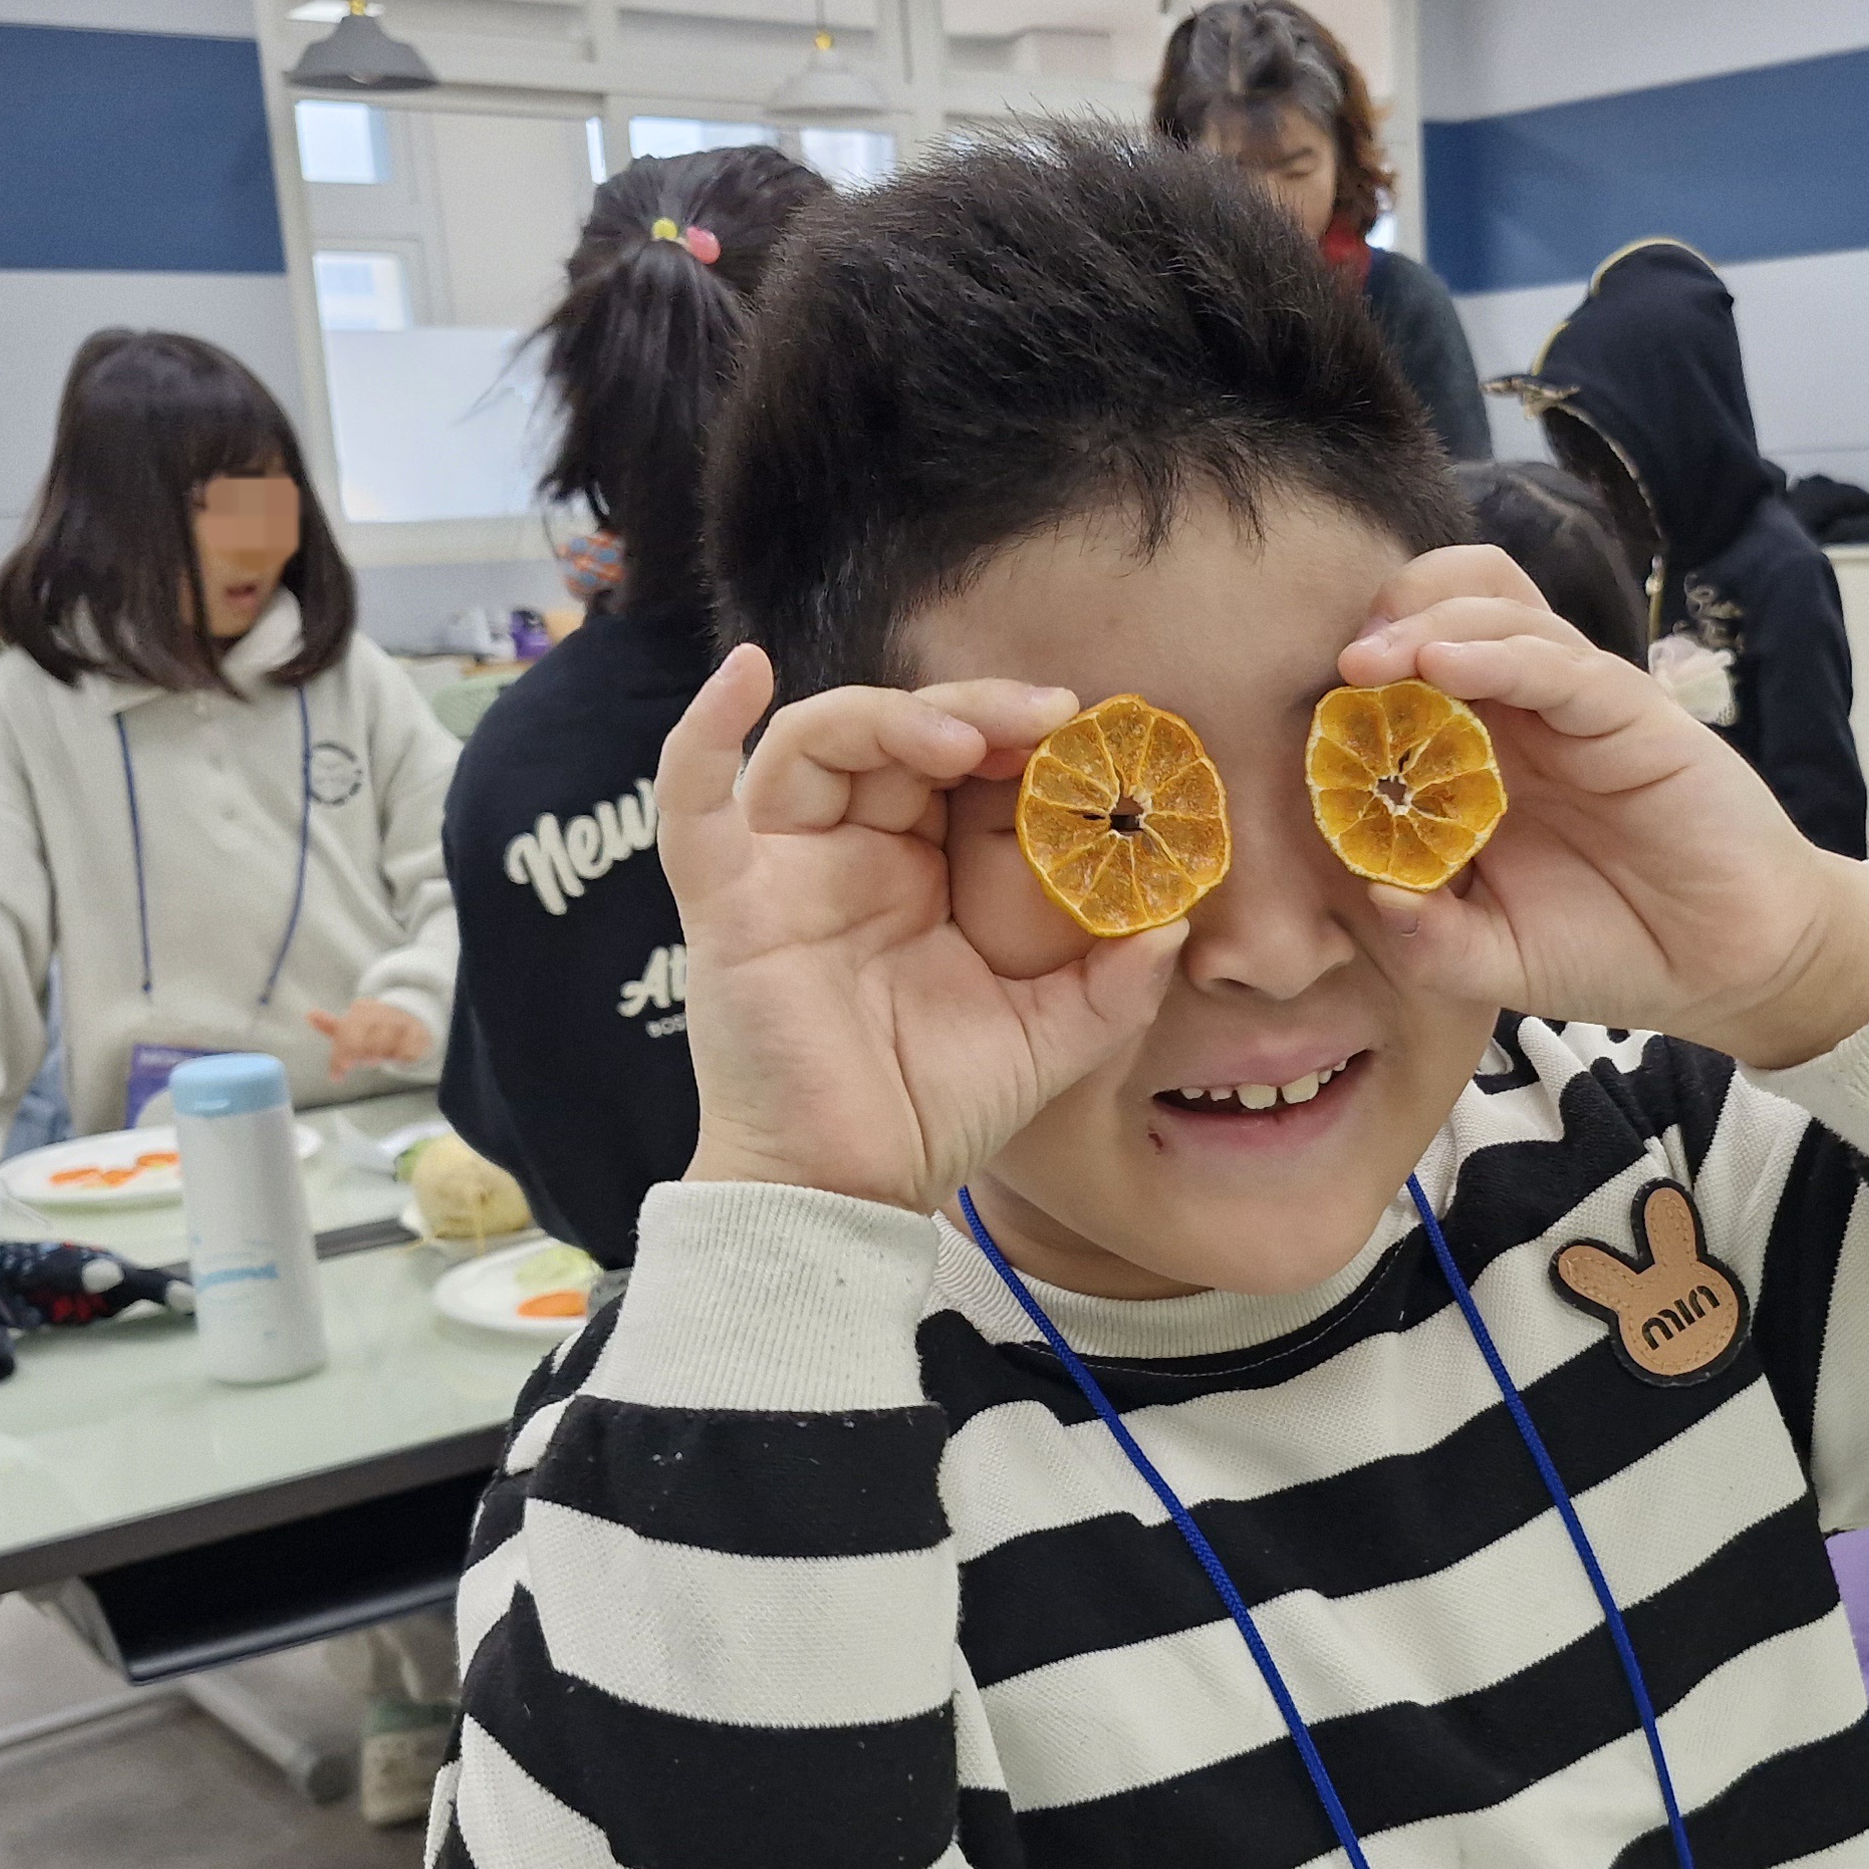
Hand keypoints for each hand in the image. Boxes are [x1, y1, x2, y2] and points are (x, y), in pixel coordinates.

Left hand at [309, 999, 431, 1078]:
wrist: (410, 1017)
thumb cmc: (374, 1026)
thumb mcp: (351, 1024)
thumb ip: (330, 1026)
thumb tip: (309, 1015)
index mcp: (361, 1010)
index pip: (348, 1032)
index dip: (343, 1053)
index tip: (342, 1071)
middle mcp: (381, 1013)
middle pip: (366, 1039)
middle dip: (363, 1054)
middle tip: (365, 1062)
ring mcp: (400, 1022)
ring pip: (387, 1044)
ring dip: (382, 1054)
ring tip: (381, 1057)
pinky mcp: (418, 1032)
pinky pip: (408, 1049)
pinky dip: (402, 1056)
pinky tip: (398, 1057)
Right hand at [659, 645, 1189, 1213]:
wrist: (850, 1194)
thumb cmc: (931, 1114)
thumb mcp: (1045, 1040)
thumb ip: (1113, 986)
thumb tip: (1177, 924)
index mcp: (917, 873)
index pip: (960, 765)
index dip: (1015, 734)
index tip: (1085, 732)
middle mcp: (847, 856)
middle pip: (894, 734)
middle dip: (971, 708)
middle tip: (1047, 716)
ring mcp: (781, 873)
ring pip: (813, 743)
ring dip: (887, 715)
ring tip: (962, 737)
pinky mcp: (726, 905)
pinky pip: (690, 803)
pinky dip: (703, 730)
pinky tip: (744, 674)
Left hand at [1337, 547, 1868, 1068]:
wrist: (1728, 971)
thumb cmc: (1611, 950)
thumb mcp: (1495, 962)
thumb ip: (1428, 940)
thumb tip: (1366, 896)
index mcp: (1482, 758)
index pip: (1408, 675)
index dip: (1356, 679)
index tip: (1303, 713)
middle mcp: (1524, 716)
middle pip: (1447, 608)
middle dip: (1386, 616)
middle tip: (1338, 665)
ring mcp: (1577, 708)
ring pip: (1497, 613)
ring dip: (1427, 622)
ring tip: (1374, 660)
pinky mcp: (1633, 715)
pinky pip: (1560, 663)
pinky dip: (1498, 652)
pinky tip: (1443, 666)